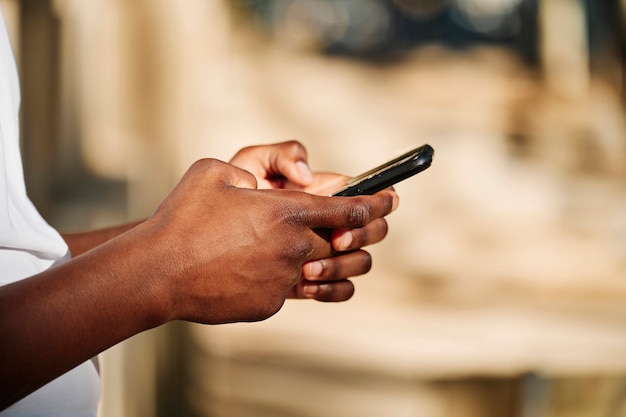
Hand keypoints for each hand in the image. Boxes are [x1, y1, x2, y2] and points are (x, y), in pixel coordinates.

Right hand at [140, 158, 396, 322]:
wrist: (157, 273)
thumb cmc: (182, 218)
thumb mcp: (214, 171)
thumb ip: (256, 165)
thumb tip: (282, 179)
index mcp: (285, 211)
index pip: (348, 209)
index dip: (376, 204)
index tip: (391, 200)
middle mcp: (292, 247)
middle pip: (341, 243)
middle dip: (351, 235)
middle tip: (347, 230)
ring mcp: (282, 279)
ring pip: (322, 272)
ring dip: (328, 263)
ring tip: (312, 256)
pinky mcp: (270, 304)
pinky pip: (292, 290)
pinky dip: (287, 279)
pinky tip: (262, 271)